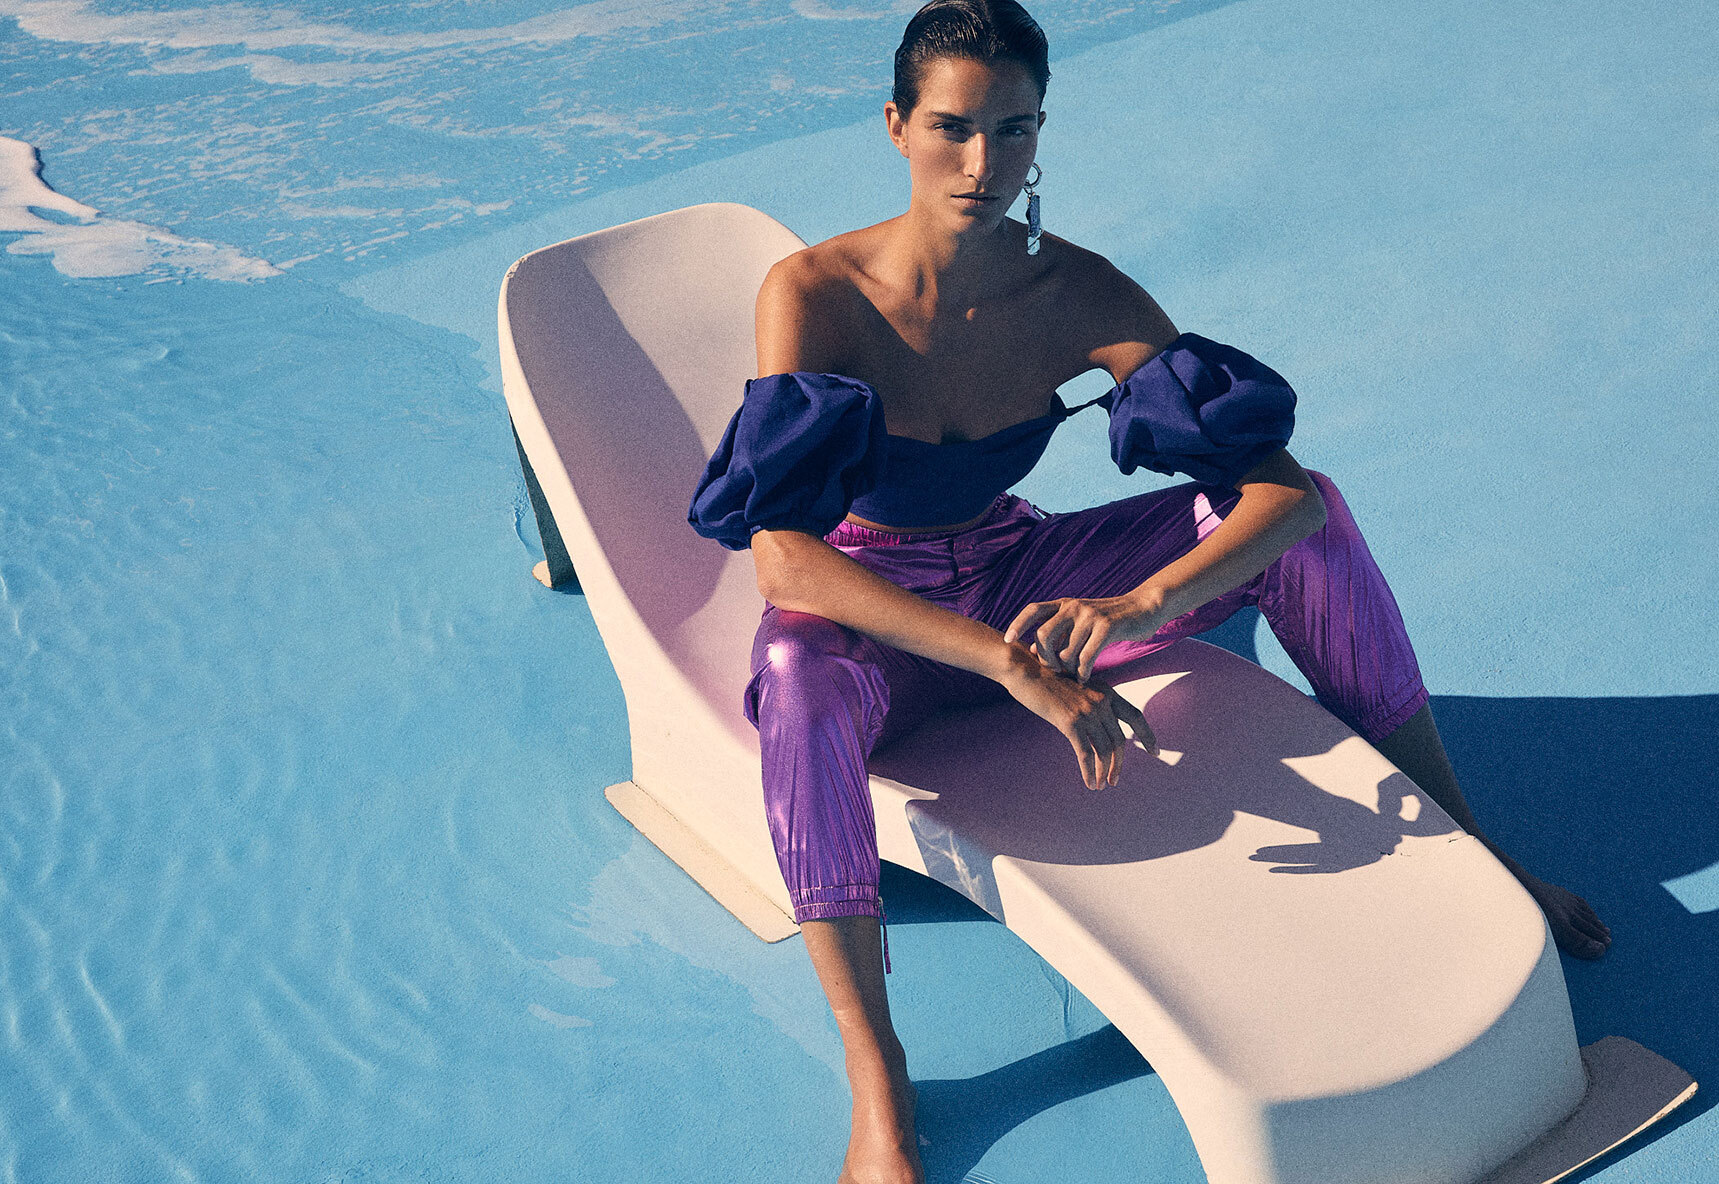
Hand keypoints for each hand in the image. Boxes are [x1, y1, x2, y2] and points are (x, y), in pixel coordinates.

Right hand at [998, 648, 1158, 788]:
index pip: (1135, 716)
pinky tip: (1089, 783)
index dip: (1147, 735)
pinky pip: (1085, 754)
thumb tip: (1097, 725)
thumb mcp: (1077, 686)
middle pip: (1120, 740)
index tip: (1155, 752)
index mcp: (1106, 692)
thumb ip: (1090, 702)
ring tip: (1100, 785)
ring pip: (1104, 750)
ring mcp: (1087, 712)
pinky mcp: (1070, 722)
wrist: (1025, 669)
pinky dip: (1089, 772)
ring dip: (1104, 772)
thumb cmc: (1046, 678)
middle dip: (1118, 764)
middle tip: (1114, 781)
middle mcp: (1101, 701)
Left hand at [1004, 589, 1167, 683]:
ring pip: (1065, 652)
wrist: (1142, 608)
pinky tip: (1085, 678)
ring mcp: (1090, 615)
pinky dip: (1083, 672)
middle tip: (1053, 671)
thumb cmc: (1106, 621)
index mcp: (1064, 604)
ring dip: (1067, 670)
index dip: (1017, 625)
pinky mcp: (1107, 627)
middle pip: (1044, 635)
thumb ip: (1057, 634)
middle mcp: (1074, 606)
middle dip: (1044, 658)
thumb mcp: (1079, 623)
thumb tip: (1030, 651)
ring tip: (1072, 676)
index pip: (1033, 610)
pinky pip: (1086, 657)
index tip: (1006, 641)